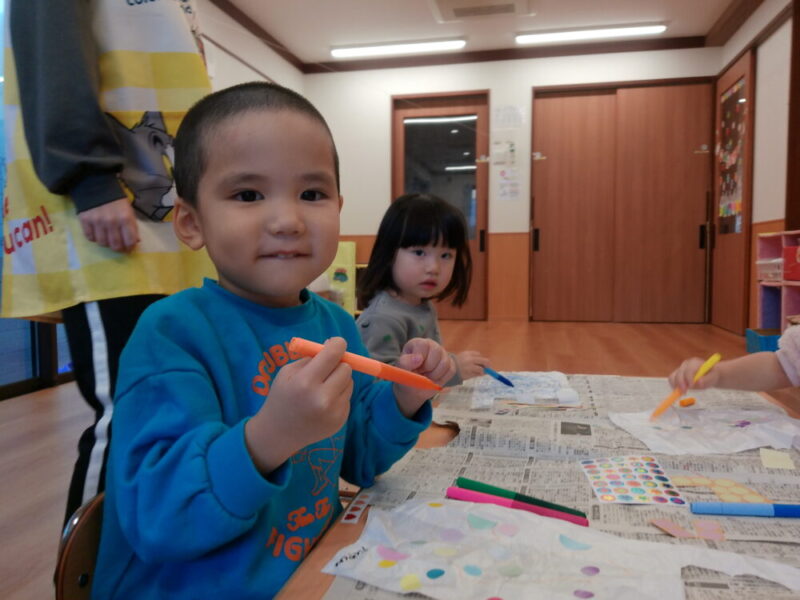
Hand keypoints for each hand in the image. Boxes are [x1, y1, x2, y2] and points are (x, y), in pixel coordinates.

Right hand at [78, 198, 139, 251]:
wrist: (96, 185)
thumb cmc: (116, 199)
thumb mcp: (129, 210)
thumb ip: (132, 225)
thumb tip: (136, 241)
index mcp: (125, 218)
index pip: (130, 241)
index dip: (130, 247)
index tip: (129, 248)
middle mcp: (112, 222)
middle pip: (115, 245)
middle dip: (118, 248)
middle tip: (119, 247)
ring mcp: (97, 222)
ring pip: (102, 243)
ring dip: (106, 243)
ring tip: (107, 239)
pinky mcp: (85, 221)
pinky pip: (90, 237)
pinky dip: (94, 238)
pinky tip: (97, 233)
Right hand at [245, 337, 353, 473]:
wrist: (278, 433)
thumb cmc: (281, 397)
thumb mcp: (287, 372)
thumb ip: (311, 357)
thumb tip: (334, 345)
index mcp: (306, 382)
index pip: (333, 354)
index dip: (337, 344)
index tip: (336, 343)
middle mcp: (323, 398)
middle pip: (346, 368)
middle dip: (337, 364)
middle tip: (325, 369)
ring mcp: (334, 412)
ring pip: (349, 382)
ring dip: (339, 380)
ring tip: (322, 388)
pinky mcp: (341, 421)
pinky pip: (347, 397)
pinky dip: (339, 395)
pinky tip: (323, 403)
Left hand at [392, 338, 456, 416]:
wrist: (414, 388)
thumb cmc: (407, 376)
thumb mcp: (401, 370)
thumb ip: (406, 363)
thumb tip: (418, 359)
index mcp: (418, 343)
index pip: (423, 344)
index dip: (420, 357)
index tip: (416, 367)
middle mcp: (432, 345)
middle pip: (436, 351)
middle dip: (428, 367)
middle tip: (421, 373)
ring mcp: (442, 354)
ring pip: (444, 362)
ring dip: (434, 375)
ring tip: (426, 377)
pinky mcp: (450, 364)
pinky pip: (450, 370)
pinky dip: (442, 378)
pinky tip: (434, 379)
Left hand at [455, 350, 489, 379]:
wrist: (450, 366)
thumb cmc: (460, 373)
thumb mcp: (468, 376)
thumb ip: (477, 374)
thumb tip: (485, 372)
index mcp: (470, 367)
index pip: (481, 369)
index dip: (485, 371)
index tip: (486, 372)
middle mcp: (470, 359)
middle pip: (484, 360)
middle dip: (487, 364)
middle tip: (488, 368)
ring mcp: (468, 354)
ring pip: (480, 355)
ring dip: (481, 360)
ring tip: (479, 364)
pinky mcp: (466, 351)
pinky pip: (475, 352)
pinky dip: (477, 356)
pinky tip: (475, 360)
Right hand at [668, 357, 719, 391]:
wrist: (709, 374)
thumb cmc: (711, 375)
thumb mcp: (713, 377)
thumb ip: (707, 380)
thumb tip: (699, 382)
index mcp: (694, 362)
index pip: (689, 370)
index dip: (689, 378)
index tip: (691, 386)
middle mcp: (685, 364)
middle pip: (679, 373)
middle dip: (681, 383)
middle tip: (685, 392)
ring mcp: (680, 369)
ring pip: (673, 376)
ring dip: (676, 385)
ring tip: (682, 392)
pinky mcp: (676, 374)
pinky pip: (671, 380)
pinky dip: (674, 386)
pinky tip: (680, 391)